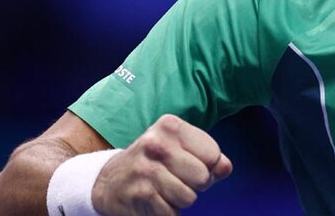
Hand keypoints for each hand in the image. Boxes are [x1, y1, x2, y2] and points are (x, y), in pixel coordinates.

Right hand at [92, 114, 232, 215]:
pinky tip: (154, 200)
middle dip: (196, 185)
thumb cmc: (155, 163)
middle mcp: (156, 144)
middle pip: (203, 177)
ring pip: (189, 198)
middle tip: (177, 179)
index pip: (212, 154)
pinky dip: (167, 212)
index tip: (190, 164)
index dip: (208, 166)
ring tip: (164, 189)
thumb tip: (225, 168)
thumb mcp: (181, 149)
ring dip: (180, 200)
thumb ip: (210, 157)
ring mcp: (145, 170)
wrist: (109, 180)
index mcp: (170, 126)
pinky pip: (172, 213)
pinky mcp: (139, 195)